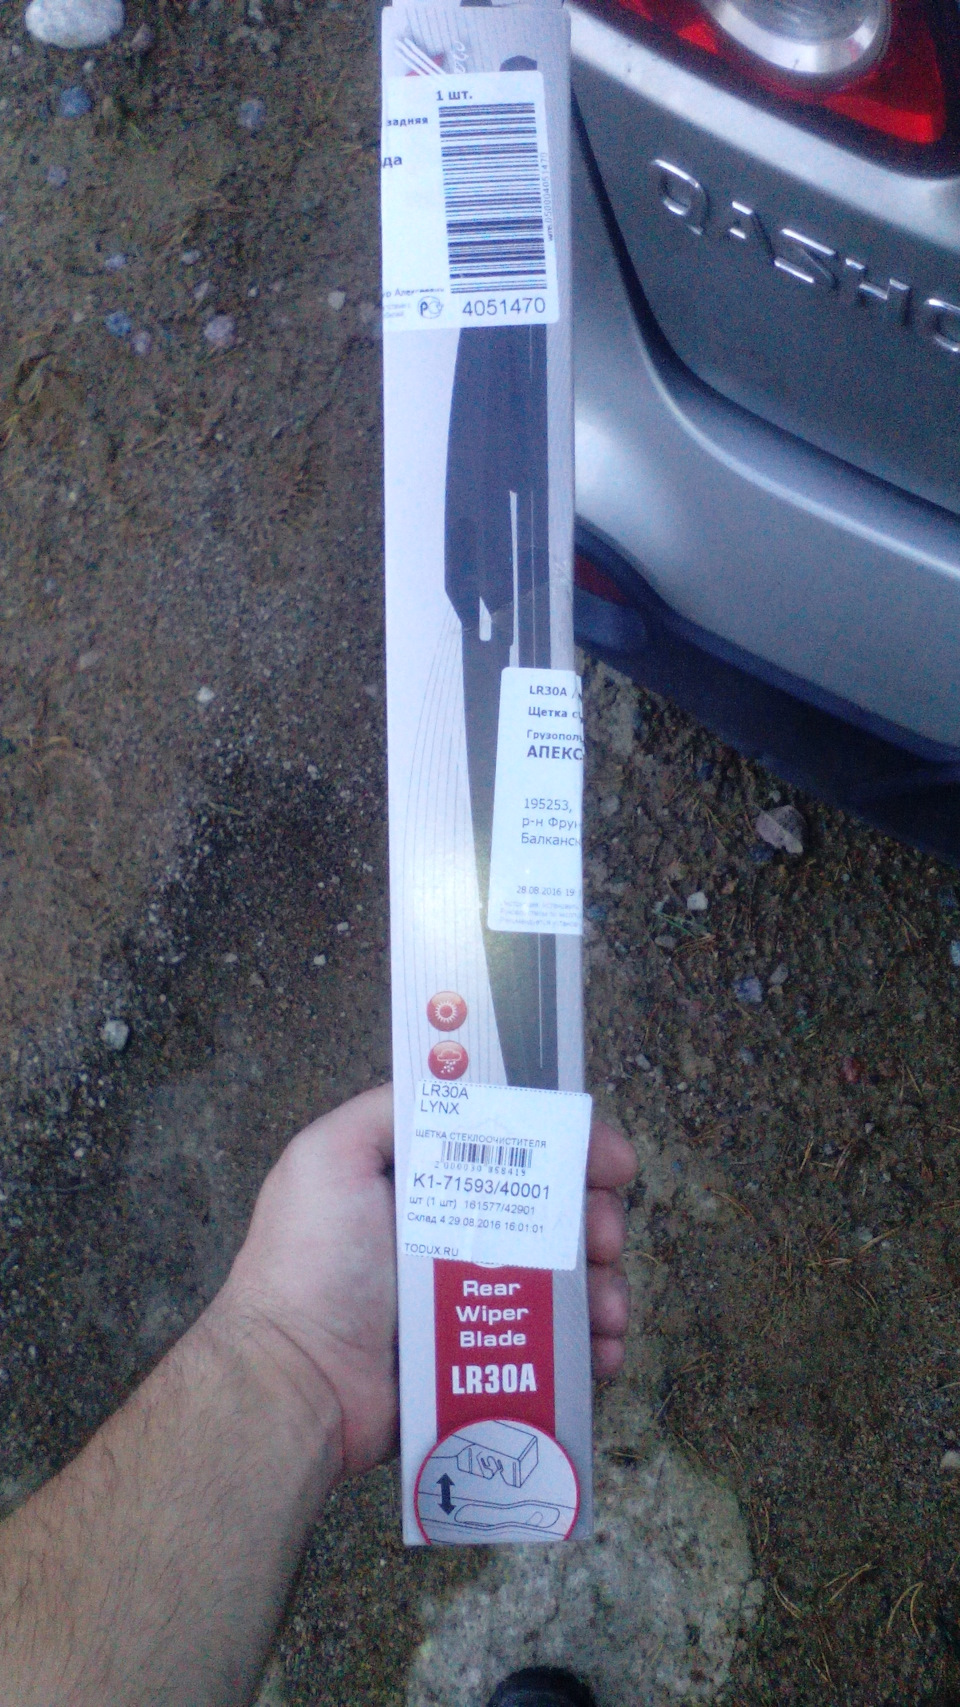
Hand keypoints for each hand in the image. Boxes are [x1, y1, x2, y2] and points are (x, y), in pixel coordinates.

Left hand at [223, 1086, 634, 1477]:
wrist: (297, 1381)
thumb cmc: (313, 1262)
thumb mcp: (331, 1156)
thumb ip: (387, 1110)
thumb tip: (455, 1082)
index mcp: (428, 1186)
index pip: (516, 1151)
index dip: (569, 1148)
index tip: (610, 1162)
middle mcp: (456, 1237)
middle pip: (553, 1215)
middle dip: (596, 1219)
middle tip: (604, 1238)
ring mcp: (475, 1304)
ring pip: (566, 1282)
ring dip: (604, 1287)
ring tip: (608, 1310)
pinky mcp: (486, 1364)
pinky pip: (556, 1349)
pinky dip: (591, 1347)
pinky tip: (602, 1352)